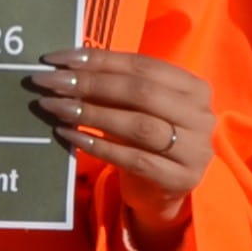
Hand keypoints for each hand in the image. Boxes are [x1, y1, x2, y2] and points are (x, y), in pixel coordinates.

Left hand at [29, 49, 216, 250]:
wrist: (161, 192)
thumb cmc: (145, 140)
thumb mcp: (134, 109)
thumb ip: (111, 87)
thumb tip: (64, 67)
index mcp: (193, 87)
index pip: (143, 65)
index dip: (99, 59)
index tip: (59, 59)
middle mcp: (200, 115)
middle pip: (141, 92)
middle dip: (91, 84)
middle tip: (50, 83)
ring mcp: (194, 149)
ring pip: (139, 125)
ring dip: (92, 114)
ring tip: (56, 108)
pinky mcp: (180, 179)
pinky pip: (134, 159)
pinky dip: (99, 146)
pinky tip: (70, 136)